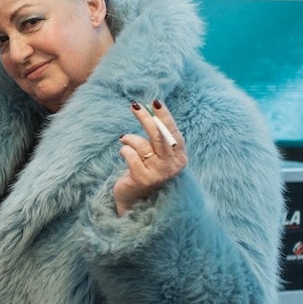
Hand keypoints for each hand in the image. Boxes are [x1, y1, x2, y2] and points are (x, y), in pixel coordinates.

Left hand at [112, 99, 186, 215]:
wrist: (136, 202)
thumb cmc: (147, 173)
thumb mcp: (157, 156)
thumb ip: (158, 138)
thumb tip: (149, 109)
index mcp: (179, 159)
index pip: (173, 133)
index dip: (164, 117)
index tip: (155, 102)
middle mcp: (172, 167)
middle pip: (158, 136)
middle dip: (145, 118)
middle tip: (134, 106)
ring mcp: (158, 174)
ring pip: (141, 144)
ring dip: (129, 138)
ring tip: (124, 139)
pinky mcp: (142, 179)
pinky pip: (130, 155)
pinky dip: (124, 150)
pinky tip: (123, 152)